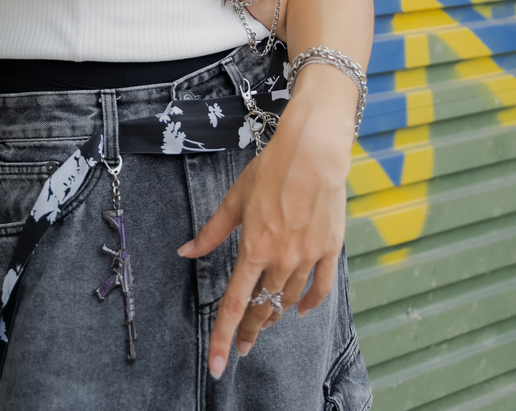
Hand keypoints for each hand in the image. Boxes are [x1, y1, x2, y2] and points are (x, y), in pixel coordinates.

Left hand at [177, 67, 354, 378]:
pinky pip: (320, 288)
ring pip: (288, 300)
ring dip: (274, 314)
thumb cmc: (271, 169)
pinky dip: (309, 304)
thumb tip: (186, 251)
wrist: (313, 151)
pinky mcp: (329, 250)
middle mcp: (281, 259)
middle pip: (262, 307)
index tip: (218, 365)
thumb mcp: (236, 199)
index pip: (234, 303)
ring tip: (264, 319)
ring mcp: (308, 257)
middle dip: (249, 330)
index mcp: (254, 248)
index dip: (224, 336)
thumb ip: (212, 231)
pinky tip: (300, 310)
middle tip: (241, 345)